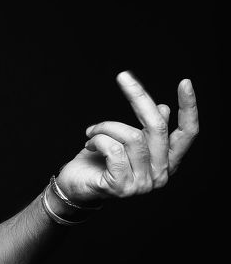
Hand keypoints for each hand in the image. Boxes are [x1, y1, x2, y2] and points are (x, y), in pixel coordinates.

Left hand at [57, 71, 198, 202]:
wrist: (73, 187)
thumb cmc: (99, 162)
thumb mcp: (124, 141)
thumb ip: (146, 130)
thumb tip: (163, 109)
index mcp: (166, 163)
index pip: (188, 133)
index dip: (189, 108)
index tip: (185, 82)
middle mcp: (160, 175)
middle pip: (158, 127)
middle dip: (139, 97)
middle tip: (123, 77)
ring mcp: (142, 184)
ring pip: (132, 137)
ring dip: (106, 126)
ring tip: (92, 131)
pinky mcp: (121, 186)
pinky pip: (113, 149)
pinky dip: (98, 139)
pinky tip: (88, 143)